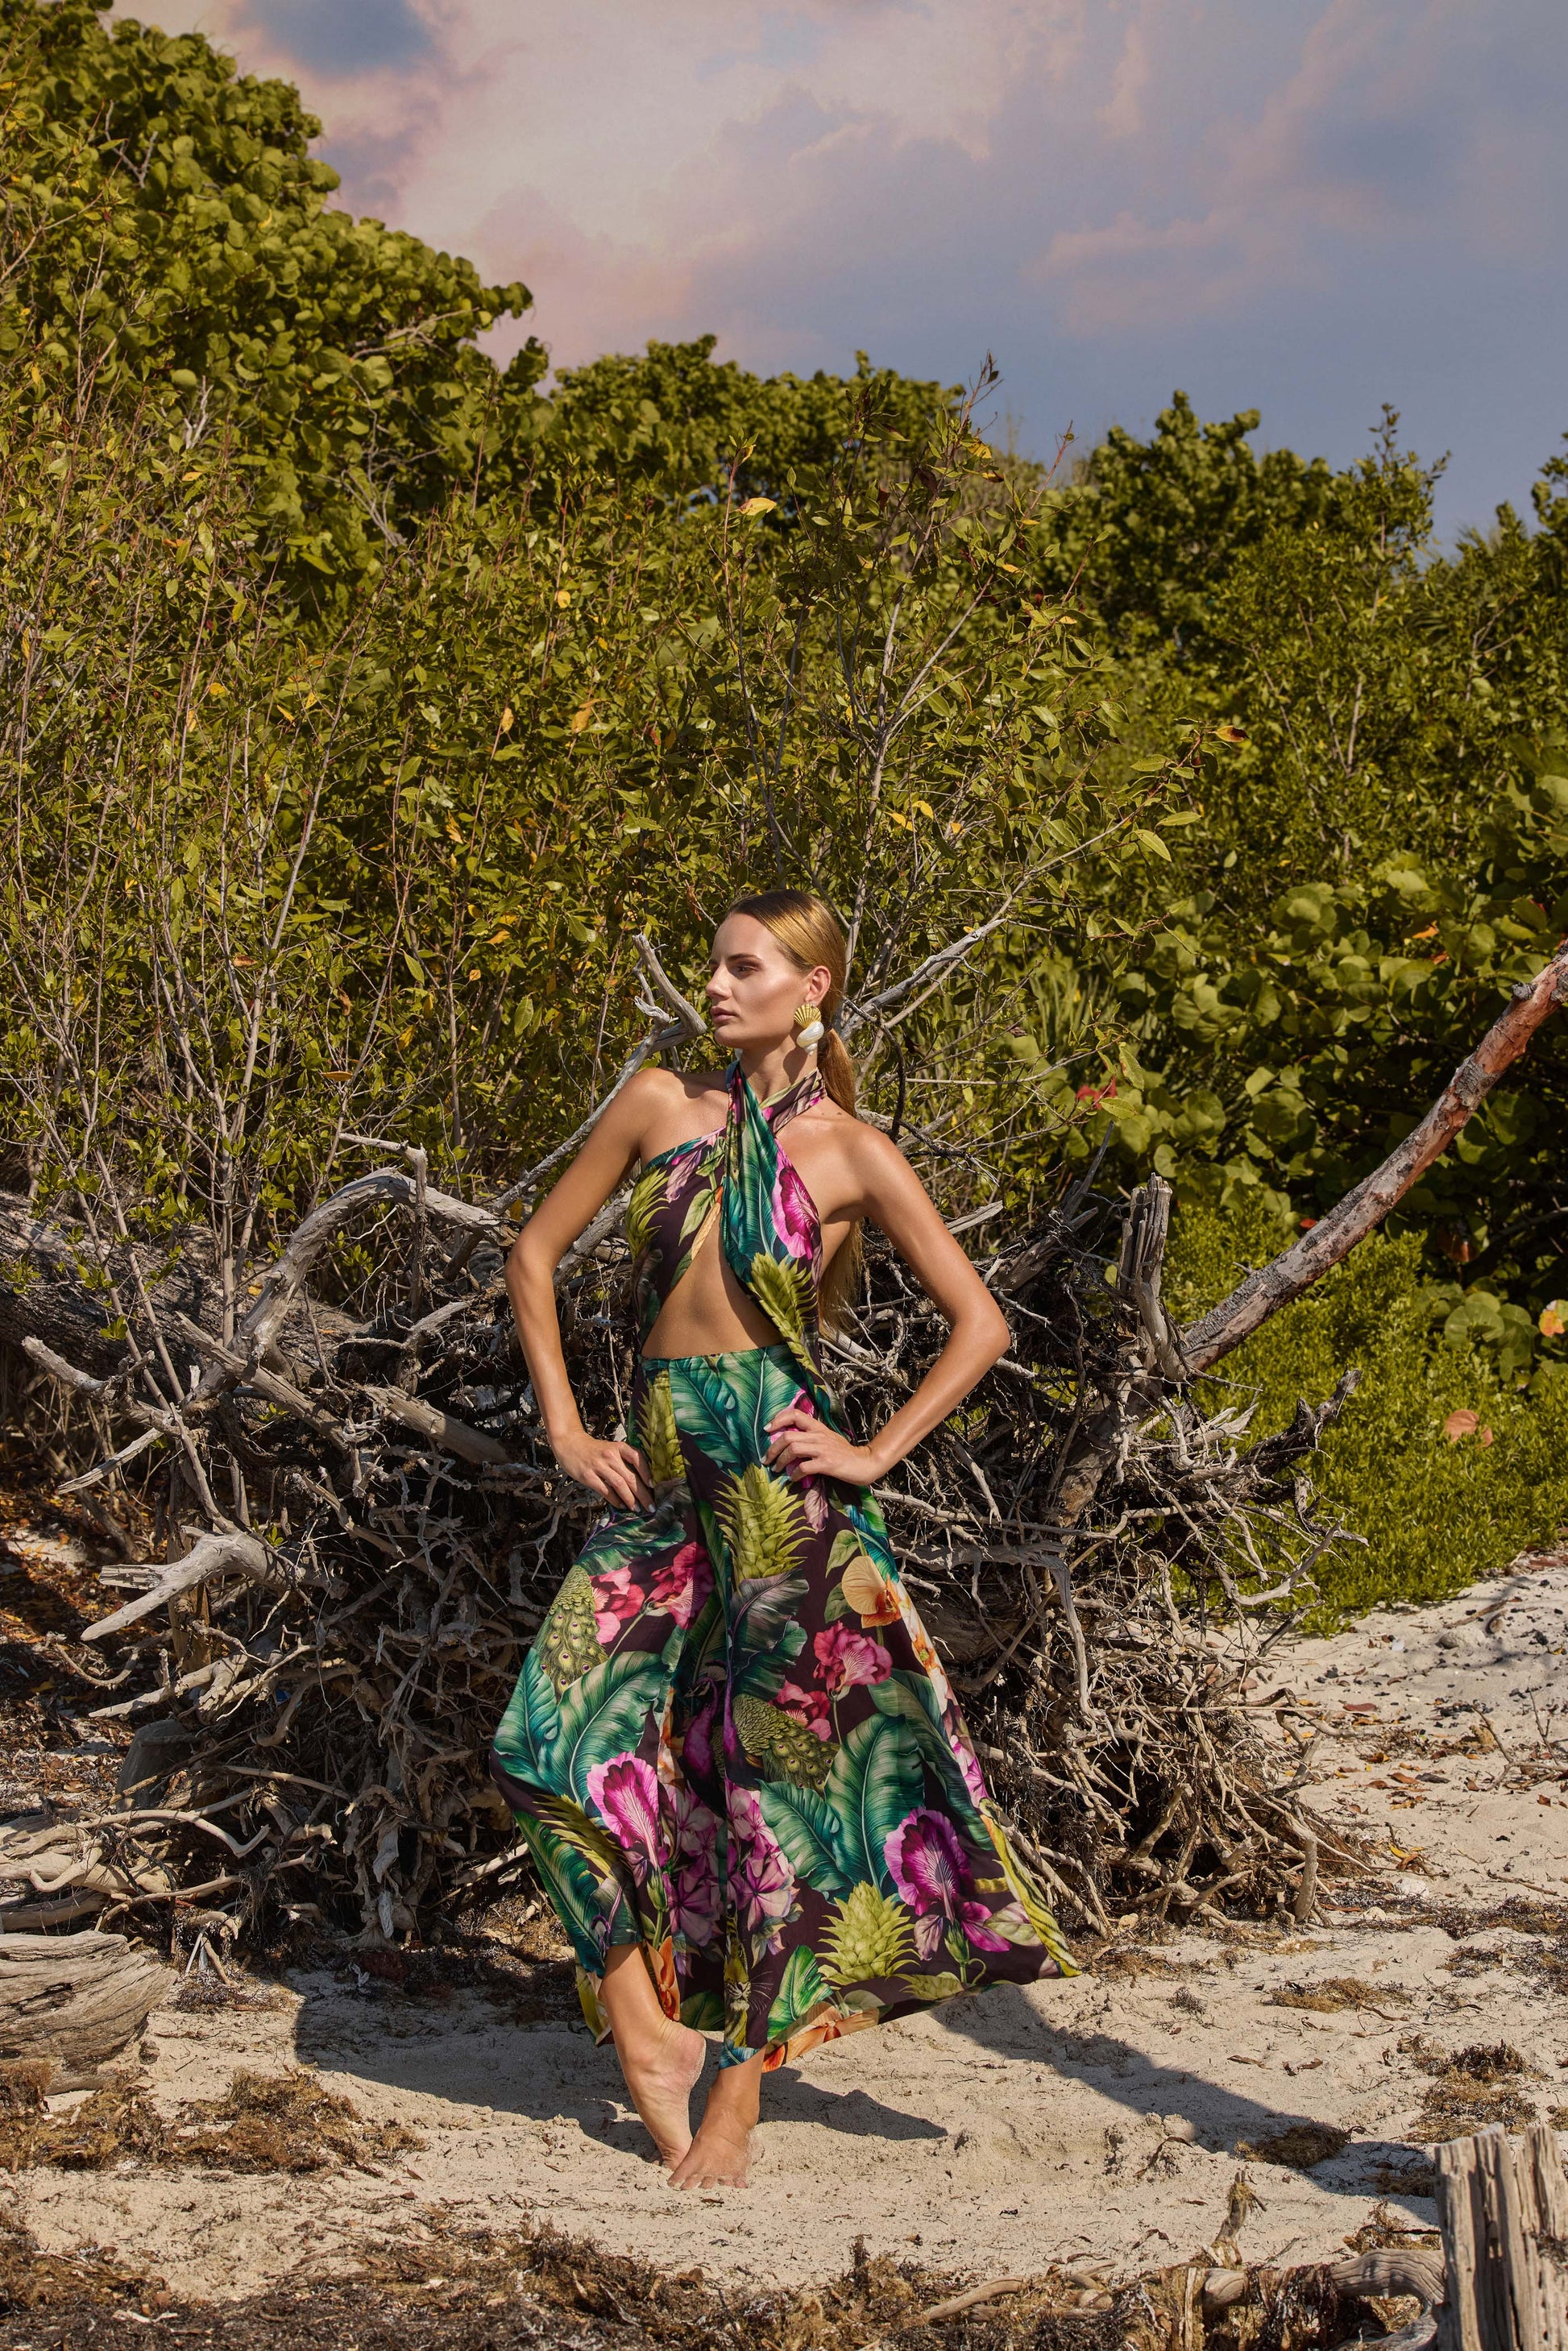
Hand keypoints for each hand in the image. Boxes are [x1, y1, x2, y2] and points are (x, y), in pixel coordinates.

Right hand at [550, 1425, 652, 1510]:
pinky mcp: (588, 1476)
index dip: (647, 1473)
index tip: (653, 1486)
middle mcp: (611, 1456)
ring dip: (631, 1499)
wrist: (570, 1444)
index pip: (638, 1458)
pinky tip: (621, 1506)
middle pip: (631, 1477)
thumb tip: (642, 1482)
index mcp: (619, 1447)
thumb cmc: (595, 1450)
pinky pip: (606, 1490)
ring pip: (620, 1485)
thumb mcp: (612, 1449)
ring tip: (637, 1509)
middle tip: (651, 1506)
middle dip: (643, 1494)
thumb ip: (624, 1461)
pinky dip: (615, 1500)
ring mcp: (599, 1466)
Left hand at [764, 1407, 881, 1487]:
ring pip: (792, 1449)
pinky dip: (794, 1474)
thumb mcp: (827, 1439)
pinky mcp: (827, 1464)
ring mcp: (823, 1449)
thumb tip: (789, 1443)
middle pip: (787, 1436)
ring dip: (780, 1461)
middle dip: (772, 1448)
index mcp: (818, 1428)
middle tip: (767, 1459)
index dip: (778, 1419)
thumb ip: (811, 1438)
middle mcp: (818, 1436)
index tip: (767, 1430)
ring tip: (776, 1469)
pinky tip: (793, 1478)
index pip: (795, 1414)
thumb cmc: (844, 1453)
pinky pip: (803, 1467)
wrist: (864, 1463)